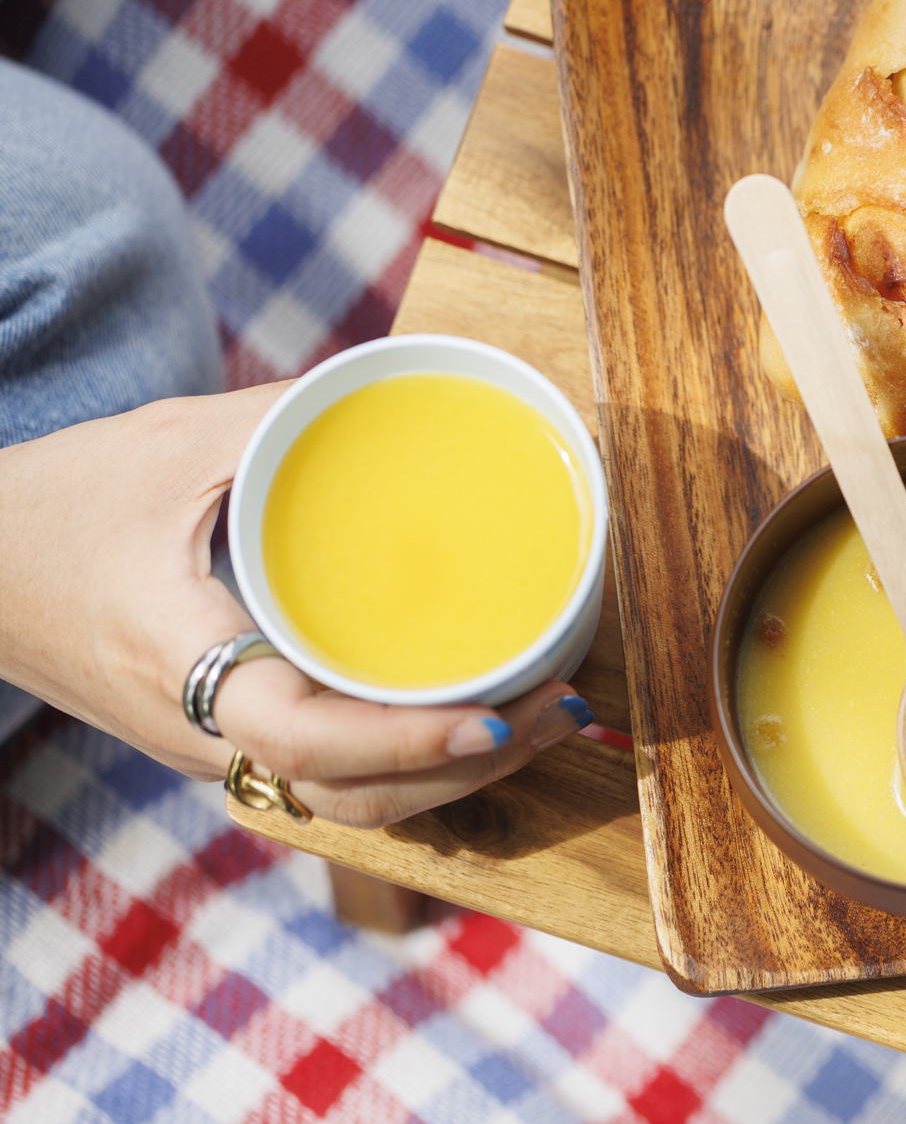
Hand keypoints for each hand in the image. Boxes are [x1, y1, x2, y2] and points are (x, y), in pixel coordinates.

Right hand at [0, 386, 594, 828]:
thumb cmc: (64, 503)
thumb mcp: (173, 442)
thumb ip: (287, 418)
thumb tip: (412, 377)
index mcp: (181, 663)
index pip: (306, 736)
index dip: (406, 742)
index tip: (492, 719)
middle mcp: (205, 732)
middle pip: (356, 795)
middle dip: (473, 769)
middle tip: (566, 708)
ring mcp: (219, 750)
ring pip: (352, 802)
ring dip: (458, 777)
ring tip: (550, 719)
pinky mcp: (233, 743)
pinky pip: (336, 778)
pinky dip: (417, 766)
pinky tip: (484, 726)